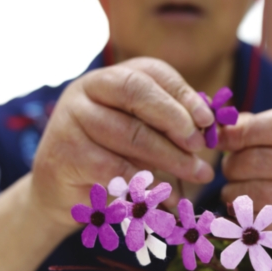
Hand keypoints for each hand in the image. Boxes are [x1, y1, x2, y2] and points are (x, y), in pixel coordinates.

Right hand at [30, 57, 214, 229]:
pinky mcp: (65, 153)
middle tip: (199, 146)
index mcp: (111, 77)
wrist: (61, 190)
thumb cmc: (111, 156)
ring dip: (170, 157)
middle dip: (175, 118)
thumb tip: (211, 126)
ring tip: (199, 174)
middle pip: (137, 92)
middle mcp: (88, 89)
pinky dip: (146, 184)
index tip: (207, 121)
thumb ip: (168, 124)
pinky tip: (170, 197)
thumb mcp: (139, 133)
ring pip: (129, 133)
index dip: (183, 94)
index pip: (152, 72)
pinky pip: (113, 168)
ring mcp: (72, 118)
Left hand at [217, 108, 271, 263]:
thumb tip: (220, 127)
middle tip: (228, 170)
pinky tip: (243, 215)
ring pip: (260, 195)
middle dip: (234, 165)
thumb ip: (255, 129)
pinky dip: (245, 220)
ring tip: (232, 192)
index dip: (244, 131)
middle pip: (263, 161)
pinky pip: (266, 227)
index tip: (221, 139)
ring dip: (234, 193)